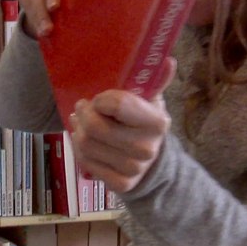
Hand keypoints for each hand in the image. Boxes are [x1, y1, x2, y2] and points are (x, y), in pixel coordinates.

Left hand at [69, 58, 177, 193]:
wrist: (152, 163)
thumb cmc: (143, 123)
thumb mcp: (150, 100)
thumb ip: (154, 81)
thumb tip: (168, 61)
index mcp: (156, 122)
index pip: (116, 104)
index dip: (101, 99)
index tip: (100, 98)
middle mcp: (146, 148)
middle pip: (96, 127)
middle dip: (83, 114)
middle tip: (82, 108)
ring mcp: (133, 168)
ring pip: (86, 144)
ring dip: (78, 130)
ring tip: (81, 123)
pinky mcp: (120, 184)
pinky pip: (85, 162)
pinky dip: (80, 150)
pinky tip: (86, 142)